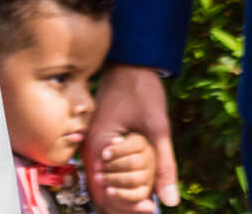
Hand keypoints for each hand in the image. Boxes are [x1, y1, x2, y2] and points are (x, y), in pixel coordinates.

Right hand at [85, 66, 178, 210]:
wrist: (131, 62)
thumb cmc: (141, 90)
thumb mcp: (158, 128)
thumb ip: (163, 165)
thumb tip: (170, 201)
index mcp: (98, 145)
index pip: (104, 193)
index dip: (127, 207)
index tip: (151, 207)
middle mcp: (91, 148)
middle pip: (102, 193)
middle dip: (127, 203)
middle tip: (152, 205)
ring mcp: (95, 145)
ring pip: (106, 184)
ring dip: (126, 193)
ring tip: (149, 196)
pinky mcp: (102, 141)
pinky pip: (109, 171)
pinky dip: (125, 181)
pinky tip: (143, 181)